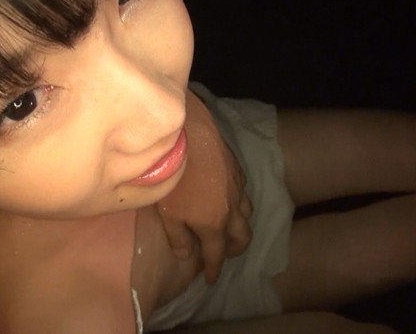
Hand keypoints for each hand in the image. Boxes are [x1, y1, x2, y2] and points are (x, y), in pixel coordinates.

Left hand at [155, 90, 252, 283]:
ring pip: (248, 214)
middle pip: (242, 238)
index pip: (216, 255)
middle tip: (224, 254)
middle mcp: (231, 210)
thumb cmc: (172, 176)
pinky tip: (228, 197)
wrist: (187, 134)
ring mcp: (237, 188)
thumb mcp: (167, 212)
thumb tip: (186, 256)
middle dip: (235, 250)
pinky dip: (239, 202)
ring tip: (228, 227)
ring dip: (240, 226)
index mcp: (213, 224)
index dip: (213, 270)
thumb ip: (178, 237)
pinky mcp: (237, 169)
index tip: (210, 280)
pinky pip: (244, 192)